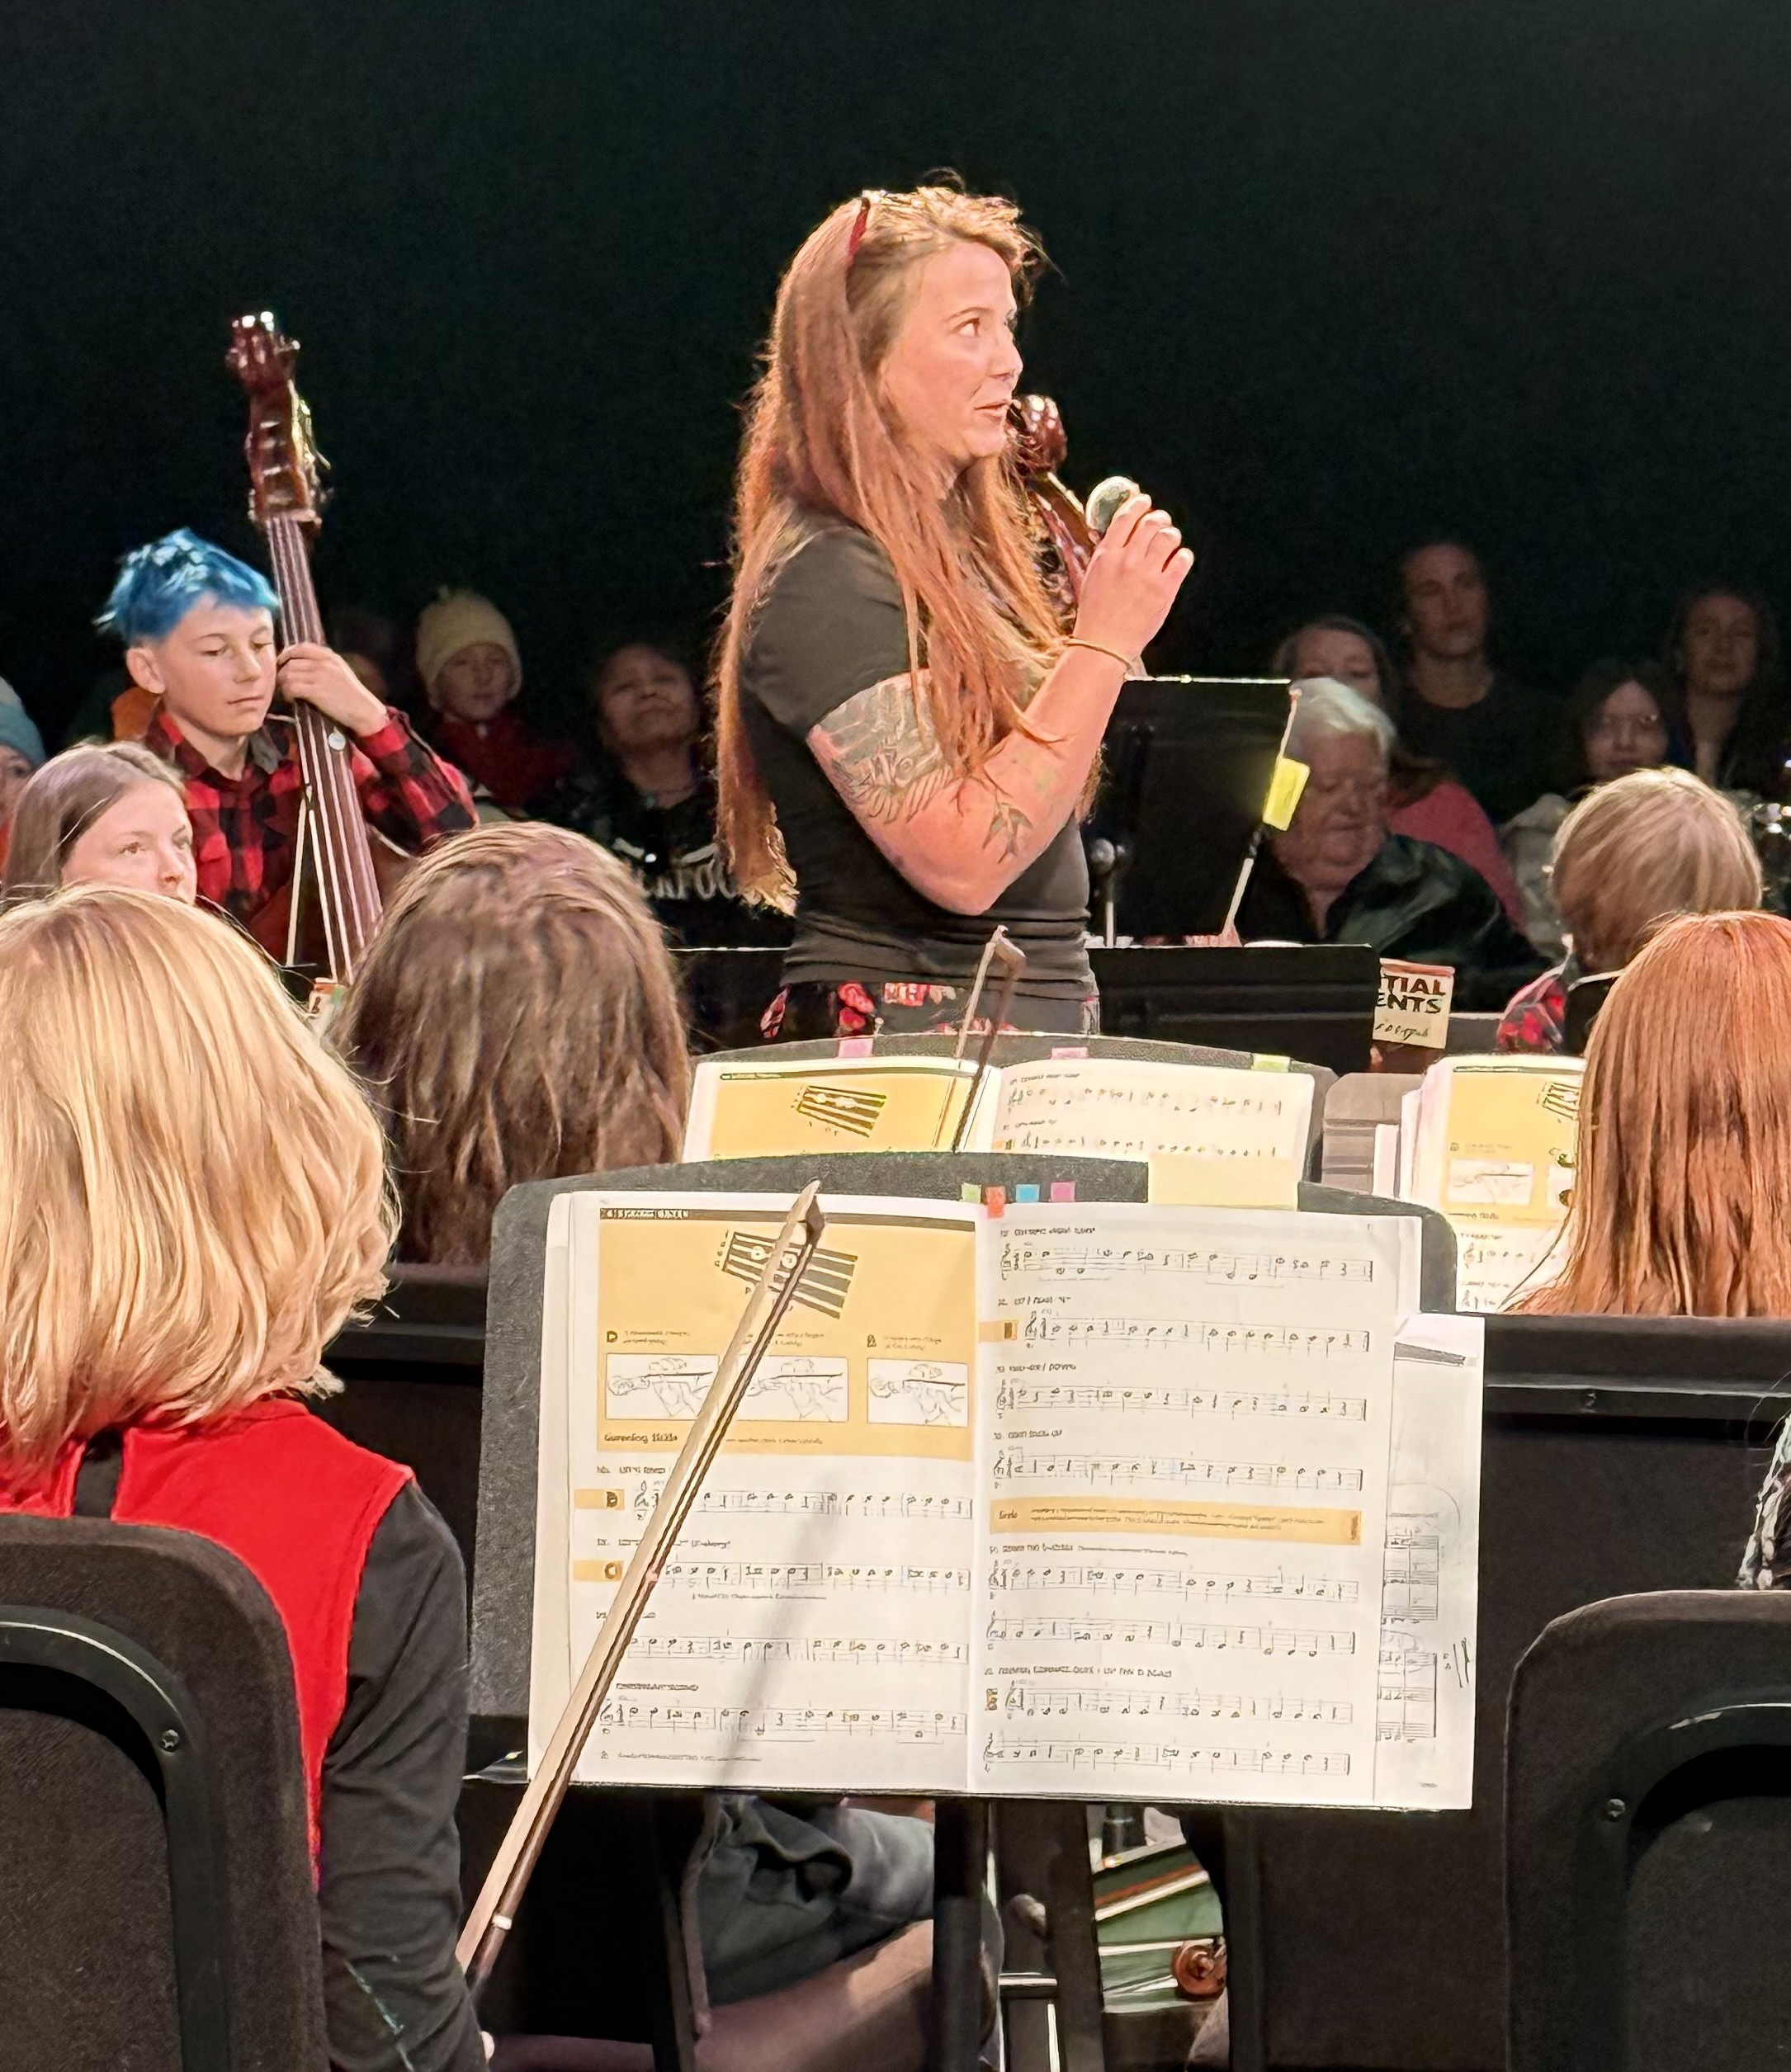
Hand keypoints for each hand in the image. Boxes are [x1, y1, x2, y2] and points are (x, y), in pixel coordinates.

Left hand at [277, 643, 389, 737]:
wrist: (364, 711)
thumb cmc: (353, 696)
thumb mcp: (341, 672)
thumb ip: (325, 665)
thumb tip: (303, 665)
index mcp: (330, 656)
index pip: (301, 647)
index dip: (287, 654)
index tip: (282, 664)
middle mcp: (324, 663)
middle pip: (291, 661)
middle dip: (282, 673)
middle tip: (281, 684)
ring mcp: (319, 676)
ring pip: (288, 674)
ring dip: (283, 685)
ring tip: (286, 693)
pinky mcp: (315, 690)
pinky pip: (291, 687)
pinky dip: (287, 693)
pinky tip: (291, 699)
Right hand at [1071, 493, 1194, 661]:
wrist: (1103, 644)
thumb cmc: (1095, 616)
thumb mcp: (1090, 578)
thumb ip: (1106, 556)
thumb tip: (1118, 537)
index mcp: (1106, 555)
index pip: (1125, 518)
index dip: (1138, 505)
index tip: (1144, 501)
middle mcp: (1127, 559)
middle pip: (1150, 523)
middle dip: (1159, 519)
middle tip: (1162, 522)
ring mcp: (1147, 573)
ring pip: (1168, 537)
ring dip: (1172, 535)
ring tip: (1171, 541)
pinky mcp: (1165, 589)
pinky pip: (1182, 559)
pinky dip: (1183, 556)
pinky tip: (1179, 561)